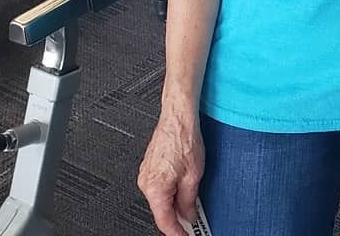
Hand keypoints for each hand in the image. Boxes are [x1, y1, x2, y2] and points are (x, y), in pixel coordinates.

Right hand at [138, 107, 204, 235]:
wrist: (178, 116)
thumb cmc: (184, 138)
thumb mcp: (193, 174)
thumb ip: (190, 200)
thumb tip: (189, 215)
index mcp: (155, 189)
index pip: (165, 221)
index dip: (177, 233)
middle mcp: (146, 183)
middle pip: (162, 210)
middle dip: (178, 216)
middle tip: (193, 220)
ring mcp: (146, 174)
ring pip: (161, 198)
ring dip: (175, 202)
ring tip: (192, 200)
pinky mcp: (149, 167)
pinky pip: (160, 186)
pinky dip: (171, 191)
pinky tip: (183, 186)